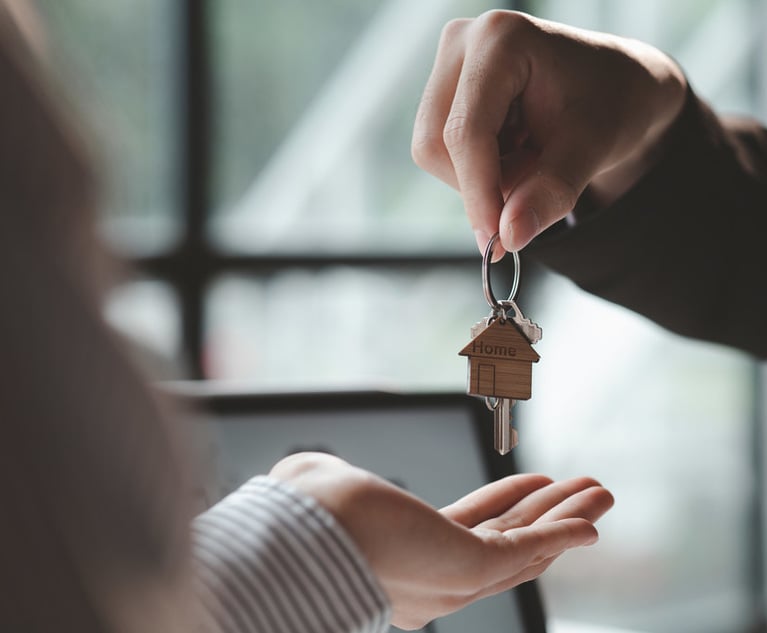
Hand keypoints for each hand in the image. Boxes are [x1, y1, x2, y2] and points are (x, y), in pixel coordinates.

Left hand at [269, 452, 612, 629]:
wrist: (296, 537)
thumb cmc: (301, 514)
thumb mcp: (327, 487)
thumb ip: (338, 480)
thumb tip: (319, 470)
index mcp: (406, 558)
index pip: (470, 531)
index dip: (509, 506)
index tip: (534, 485)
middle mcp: (434, 577)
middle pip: (510, 543)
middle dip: (552, 515)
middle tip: (585, 492)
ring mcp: (451, 577)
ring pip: (525, 546)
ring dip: (567, 518)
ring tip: (601, 492)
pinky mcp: (465, 569)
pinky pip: (525, 548)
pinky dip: (562, 533)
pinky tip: (589, 518)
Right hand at [412, 10, 685, 253]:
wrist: (617, 87)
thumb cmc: (610, 105)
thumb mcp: (589, 152)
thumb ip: (548, 194)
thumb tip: (507, 237)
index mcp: (501, 40)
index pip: (466, 131)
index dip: (478, 192)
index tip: (496, 242)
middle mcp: (463, 41)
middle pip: (436, 143)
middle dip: (480, 184)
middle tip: (532, 186)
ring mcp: (450, 63)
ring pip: (432, 151)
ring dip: (480, 177)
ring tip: (530, 159)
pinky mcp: (445, 86)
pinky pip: (440, 150)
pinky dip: (478, 168)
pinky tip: (514, 151)